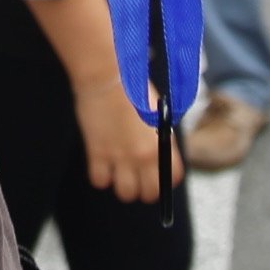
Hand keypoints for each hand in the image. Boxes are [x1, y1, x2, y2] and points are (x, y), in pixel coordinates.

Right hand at [74, 72, 179, 203]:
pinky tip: (100, 163)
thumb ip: (159, 136)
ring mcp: (120, 156)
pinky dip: (99, 176)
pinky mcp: (97, 153)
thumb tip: (158, 155)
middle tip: (135, 178)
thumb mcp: (155, 112)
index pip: (172, 177)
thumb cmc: (131, 88)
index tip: (156, 176)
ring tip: (116, 171)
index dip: (164, 180)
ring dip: (121, 185)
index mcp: (163, 142)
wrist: (105, 76)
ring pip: (125, 193)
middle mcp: (144, 155)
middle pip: (149, 193)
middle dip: (143, 189)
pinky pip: (99, 181)